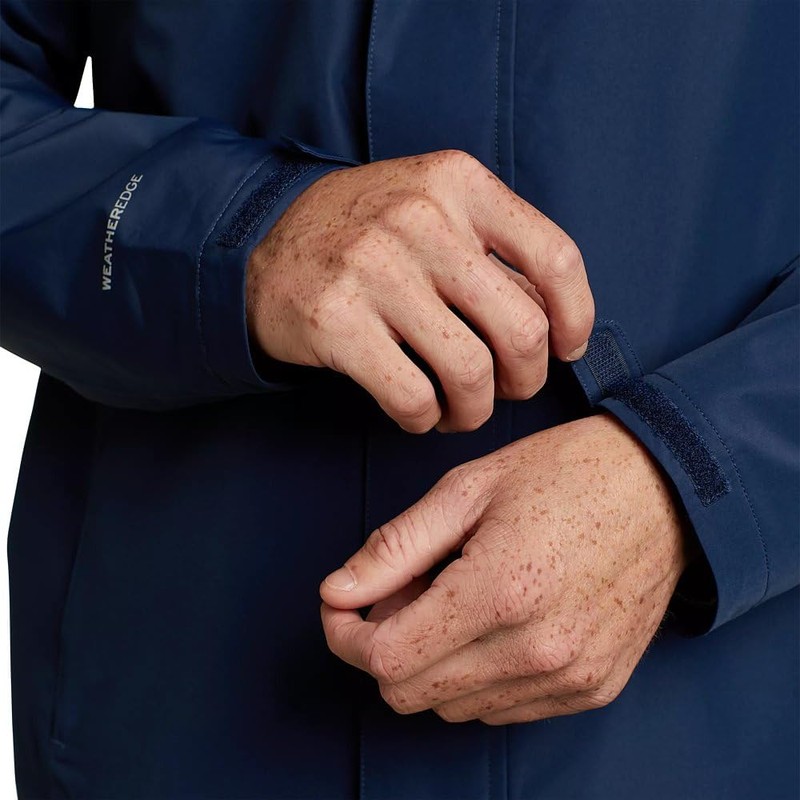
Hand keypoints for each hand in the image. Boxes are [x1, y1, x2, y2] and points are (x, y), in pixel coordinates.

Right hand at [247, 149, 593, 432]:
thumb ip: (494, 253)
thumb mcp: (434, 209)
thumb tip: (555, 324)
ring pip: (470, 372)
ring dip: (474, 410)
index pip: (555, 257)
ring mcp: (375, 269)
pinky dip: (424, 420)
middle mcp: (421, 217)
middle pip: (521, 330)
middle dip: (526, 380)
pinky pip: (413, 397)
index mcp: (458, 183)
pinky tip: (418, 413)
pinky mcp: (337, 320)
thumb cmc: (369, 234)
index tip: (565, 347)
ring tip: (459, 409)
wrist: (266, 241)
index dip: (576, 318)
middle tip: (508, 389)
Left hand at [320, 414, 688, 723]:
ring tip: (452, 600)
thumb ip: (394, 547)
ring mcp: (568, 678)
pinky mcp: (591, 689)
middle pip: (411, 695)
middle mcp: (536, 651)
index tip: (343, 606)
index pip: (387, 660)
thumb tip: (336, 592)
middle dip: (384, 648)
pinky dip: (476, 677)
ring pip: (452, 709)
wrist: (663, 490)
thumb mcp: (467, 490)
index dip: (345, 636)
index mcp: (498, 592)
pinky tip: (491, 623)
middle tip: (402, 592)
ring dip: (431, 663)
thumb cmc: (564, 474)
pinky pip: (502, 710)